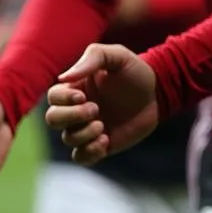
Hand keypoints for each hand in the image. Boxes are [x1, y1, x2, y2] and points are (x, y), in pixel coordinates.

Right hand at [44, 43, 158, 165]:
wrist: (158, 94)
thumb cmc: (135, 72)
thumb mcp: (118, 56)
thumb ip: (93, 58)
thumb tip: (63, 77)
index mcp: (77, 88)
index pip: (54, 97)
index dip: (63, 99)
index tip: (82, 96)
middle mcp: (77, 109)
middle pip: (53, 119)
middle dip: (72, 117)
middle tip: (96, 109)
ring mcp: (88, 128)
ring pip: (68, 138)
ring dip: (83, 134)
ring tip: (103, 126)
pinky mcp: (100, 144)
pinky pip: (81, 156)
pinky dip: (89, 152)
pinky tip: (105, 140)